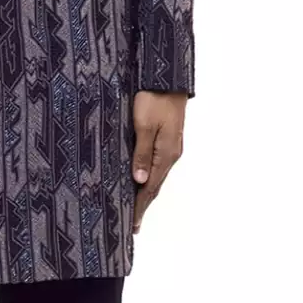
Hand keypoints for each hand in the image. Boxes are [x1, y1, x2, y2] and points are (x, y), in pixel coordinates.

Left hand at [131, 90, 186, 234]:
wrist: (167, 77)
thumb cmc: (154, 97)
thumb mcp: (144, 125)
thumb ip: (141, 153)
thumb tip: (140, 180)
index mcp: (165, 154)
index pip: (150, 188)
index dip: (140, 207)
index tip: (133, 225)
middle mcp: (170, 153)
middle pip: (155, 185)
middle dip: (143, 204)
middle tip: (132, 224)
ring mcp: (170, 146)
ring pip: (156, 174)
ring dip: (145, 191)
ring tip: (134, 206)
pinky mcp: (166, 137)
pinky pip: (156, 163)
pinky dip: (148, 175)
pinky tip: (140, 178)